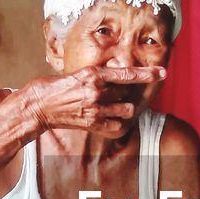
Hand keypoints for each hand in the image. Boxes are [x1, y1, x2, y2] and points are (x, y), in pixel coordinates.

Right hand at [22, 65, 165, 136]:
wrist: (36, 106)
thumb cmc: (52, 87)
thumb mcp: (76, 73)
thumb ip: (97, 76)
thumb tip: (114, 76)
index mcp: (93, 74)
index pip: (127, 73)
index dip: (147, 74)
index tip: (163, 72)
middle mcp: (97, 91)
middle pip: (127, 92)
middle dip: (123, 93)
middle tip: (110, 94)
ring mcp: (95, 109)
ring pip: (126, 109)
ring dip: (123, 107)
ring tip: (110, 106)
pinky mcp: (91, 124)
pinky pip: (117, 126)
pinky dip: (116, 123)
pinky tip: (108, 119)